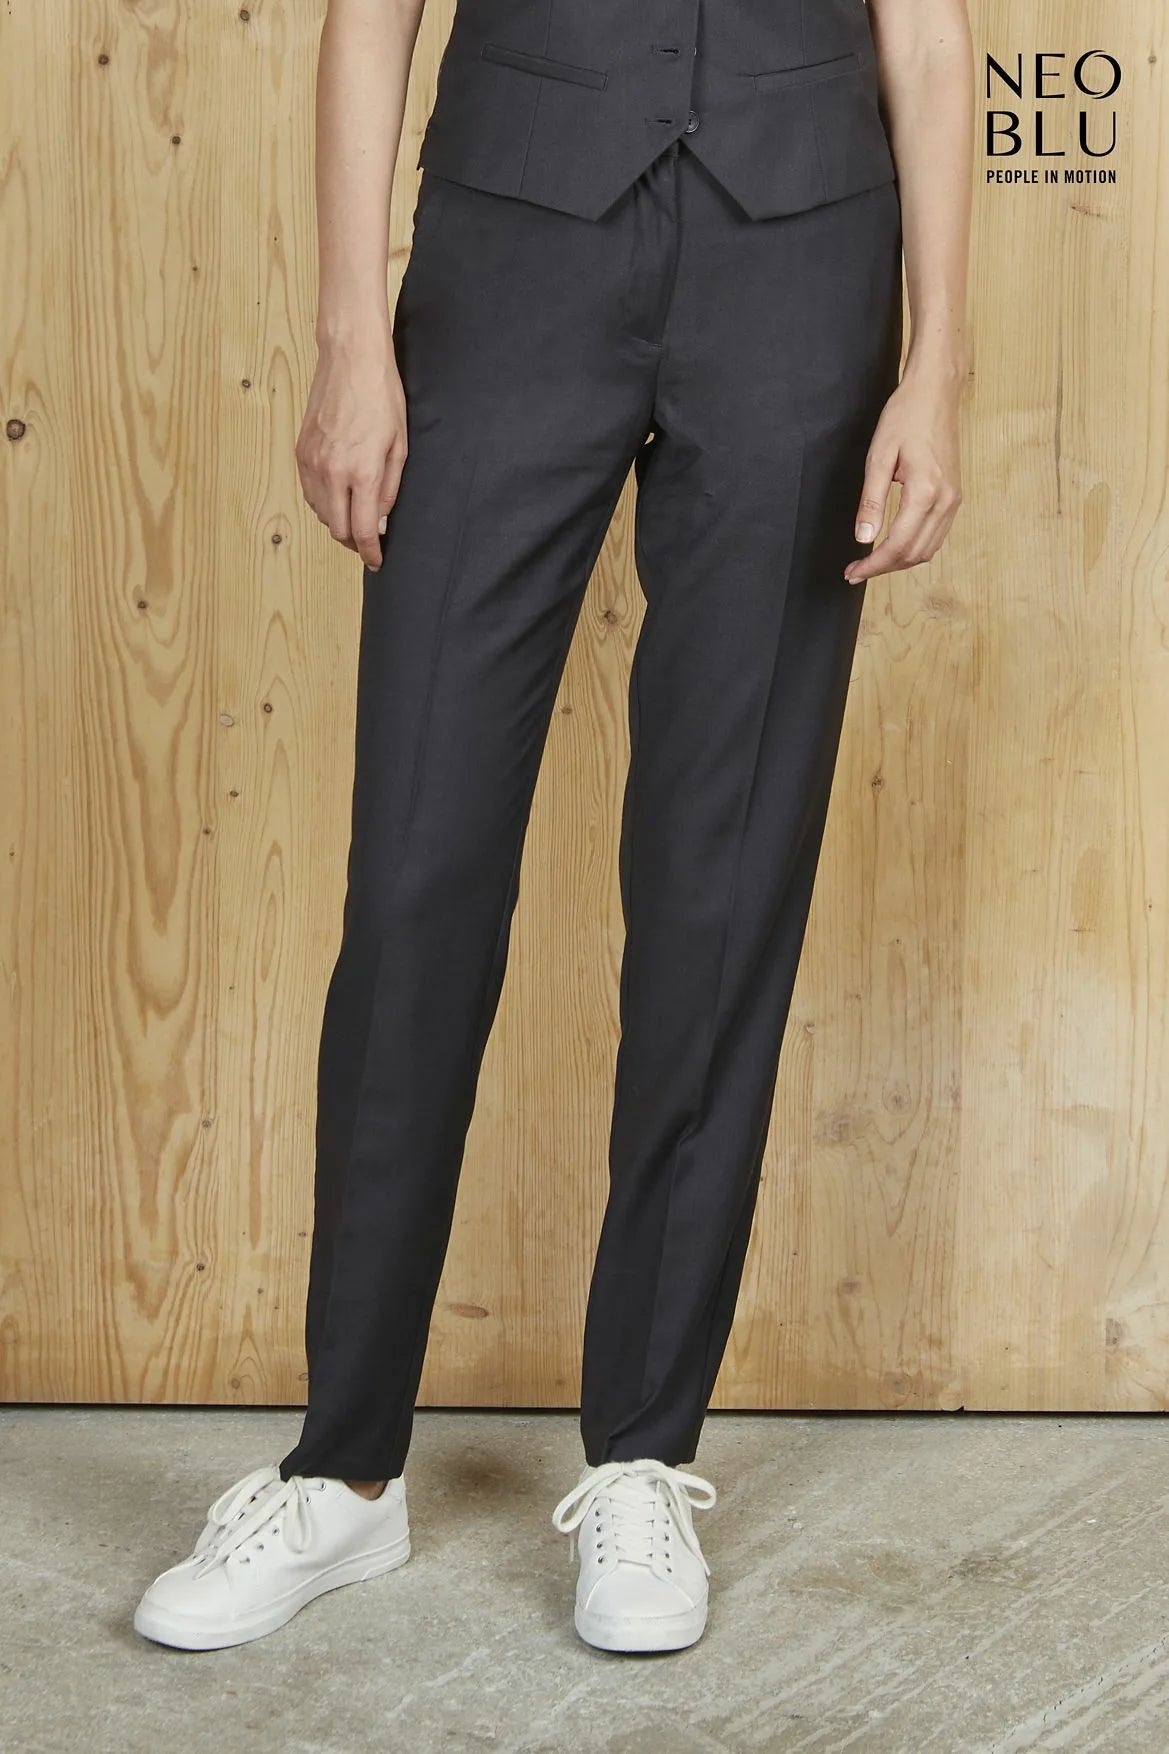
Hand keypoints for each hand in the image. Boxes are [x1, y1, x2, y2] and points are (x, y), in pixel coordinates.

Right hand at [295, 331, 407, 571]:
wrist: (350, 360)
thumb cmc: (382, 397)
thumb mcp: (399, 446)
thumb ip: (390, 489)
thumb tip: (379, 521)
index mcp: (362, 472)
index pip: (362, 529)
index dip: (370, 552)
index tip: (377, 561)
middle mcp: (332, 471)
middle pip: (338, 529)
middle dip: (354, 542)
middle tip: (368, 541)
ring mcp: (312, 462)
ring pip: (321, 513)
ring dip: (338, 522)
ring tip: (355, 518)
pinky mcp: (301, 452)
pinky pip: (309, 493)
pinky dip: (323, 503)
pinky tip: (338, 498)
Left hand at [843, 362, 963, 584]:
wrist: (936, 392)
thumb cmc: (906, 416)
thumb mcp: (879, 457)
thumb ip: (871, 501)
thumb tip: (863, 538)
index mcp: (925, 492)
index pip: (896, 545)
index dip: (872, 565)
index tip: (852, 573)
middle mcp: (945, 501)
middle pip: (914, 554)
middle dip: (883, 568)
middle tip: (856, 570)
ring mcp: (954, 499)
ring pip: (928, 549)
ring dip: (900, 561)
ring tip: (873, 562)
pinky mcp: (955, 495)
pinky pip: (937, 535)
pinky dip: (915, 547)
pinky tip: (895, 545)